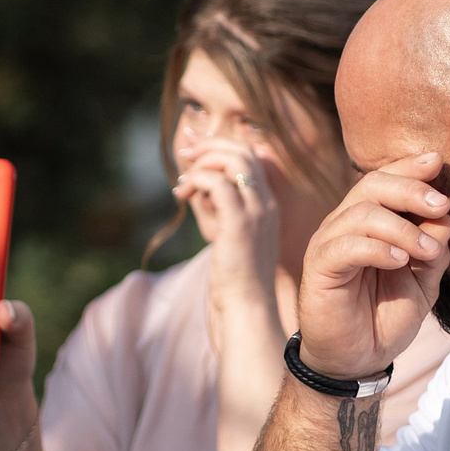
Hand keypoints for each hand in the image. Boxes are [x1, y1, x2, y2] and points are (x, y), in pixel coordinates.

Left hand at [173, 136, 283, 343]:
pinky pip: (216, 183)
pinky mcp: (239, 223)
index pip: (251, 157)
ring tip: (183, 181)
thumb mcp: (223, 232)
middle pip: (244, 151)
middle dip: (210, 145)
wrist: (246, 305)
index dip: (221, 146)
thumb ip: (211, 205)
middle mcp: (266, 203)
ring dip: (202, 162)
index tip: (195, 151)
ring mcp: (256, 212)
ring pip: (233, 160)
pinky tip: (183, 195)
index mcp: (266, 204)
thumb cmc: (233, 276)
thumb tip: (191, 184)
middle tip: (185, 155)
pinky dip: (196, 180)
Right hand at [294, 153, 449, 378]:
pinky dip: (377, 248)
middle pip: (372, 185)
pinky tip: (399, 261)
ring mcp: (329, 244)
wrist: (358, 360)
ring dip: (402, 228)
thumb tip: (446, 218)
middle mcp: (346, 225)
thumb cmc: (386, 317)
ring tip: (427, 251)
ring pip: (362, 213)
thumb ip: (434, 250)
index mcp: (370, 222)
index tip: (437, 162)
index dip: (409, 167)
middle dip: (411, 189)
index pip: (385, 180)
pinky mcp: (319, 267)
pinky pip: (346, 246)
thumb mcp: (423, 282)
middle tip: (441, 205)